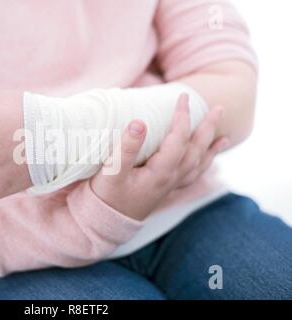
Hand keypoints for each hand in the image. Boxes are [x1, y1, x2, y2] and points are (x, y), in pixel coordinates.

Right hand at [91, 94, 227, 220]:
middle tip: (218, 108)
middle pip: (196, 149)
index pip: (179, 138)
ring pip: (198, 164)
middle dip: (208, 128)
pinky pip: (192, 176)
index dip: (182, 115)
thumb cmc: (107, 196)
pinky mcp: (165, 190)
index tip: (182, 96)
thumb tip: (139, 122)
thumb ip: (126, 147)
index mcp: (161, 171)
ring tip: (225, 136)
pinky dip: (202, 166)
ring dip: (211, 148)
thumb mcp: (112, 172)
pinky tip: (205, 162)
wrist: (106, 221)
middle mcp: (171, 178)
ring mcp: (170, 186)